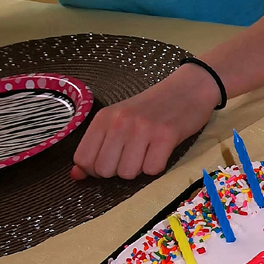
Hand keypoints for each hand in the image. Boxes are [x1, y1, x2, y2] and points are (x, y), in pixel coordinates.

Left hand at [70, 64, 218, 179]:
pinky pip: (152, 170)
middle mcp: (120, 122)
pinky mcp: (166, 136)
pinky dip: (157, 166)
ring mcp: (143, 129)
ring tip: (148, 152)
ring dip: (139, 169)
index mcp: (104, 118)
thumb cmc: (152, 108)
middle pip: (104, 170)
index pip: (83, 159)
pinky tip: (161, 151)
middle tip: (132, 157)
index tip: (110, 161)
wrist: (188, 89)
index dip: (94, 170)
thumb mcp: (119, 120)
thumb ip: (97, 146)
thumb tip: (76, 175)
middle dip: (117, 171)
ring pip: (127, 173)